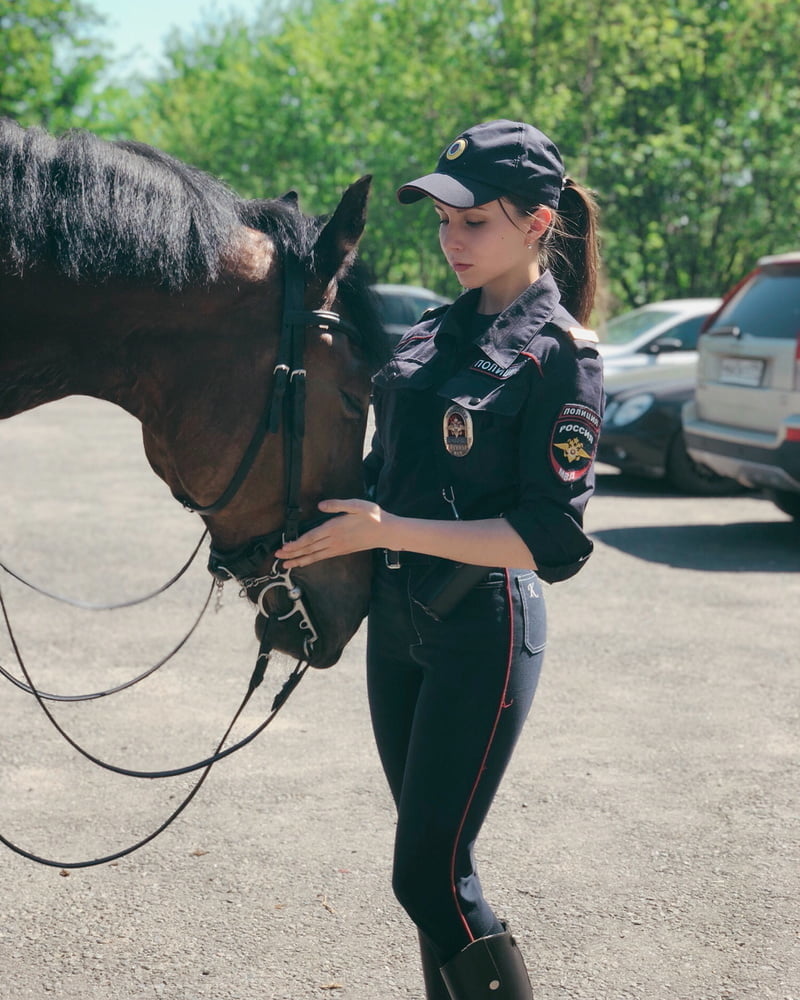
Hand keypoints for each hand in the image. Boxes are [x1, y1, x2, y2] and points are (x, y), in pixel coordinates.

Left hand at [275, 499, 390, 568]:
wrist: (387, 532)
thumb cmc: (373, 517)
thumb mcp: (356, 505)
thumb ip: (337, 504)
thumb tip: (320, 506)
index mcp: (335, 528)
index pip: (310, 538)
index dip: (296, 544)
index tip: (284, 547)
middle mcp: (334, 541)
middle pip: (309, 549)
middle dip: (292, 554)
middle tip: (278, 558)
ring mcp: (338, 548)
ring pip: (314, 556)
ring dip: (299, 560)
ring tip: (286, 565)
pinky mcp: (342, 551)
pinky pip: (322, 557)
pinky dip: (311, 560)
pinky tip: (305, 562)